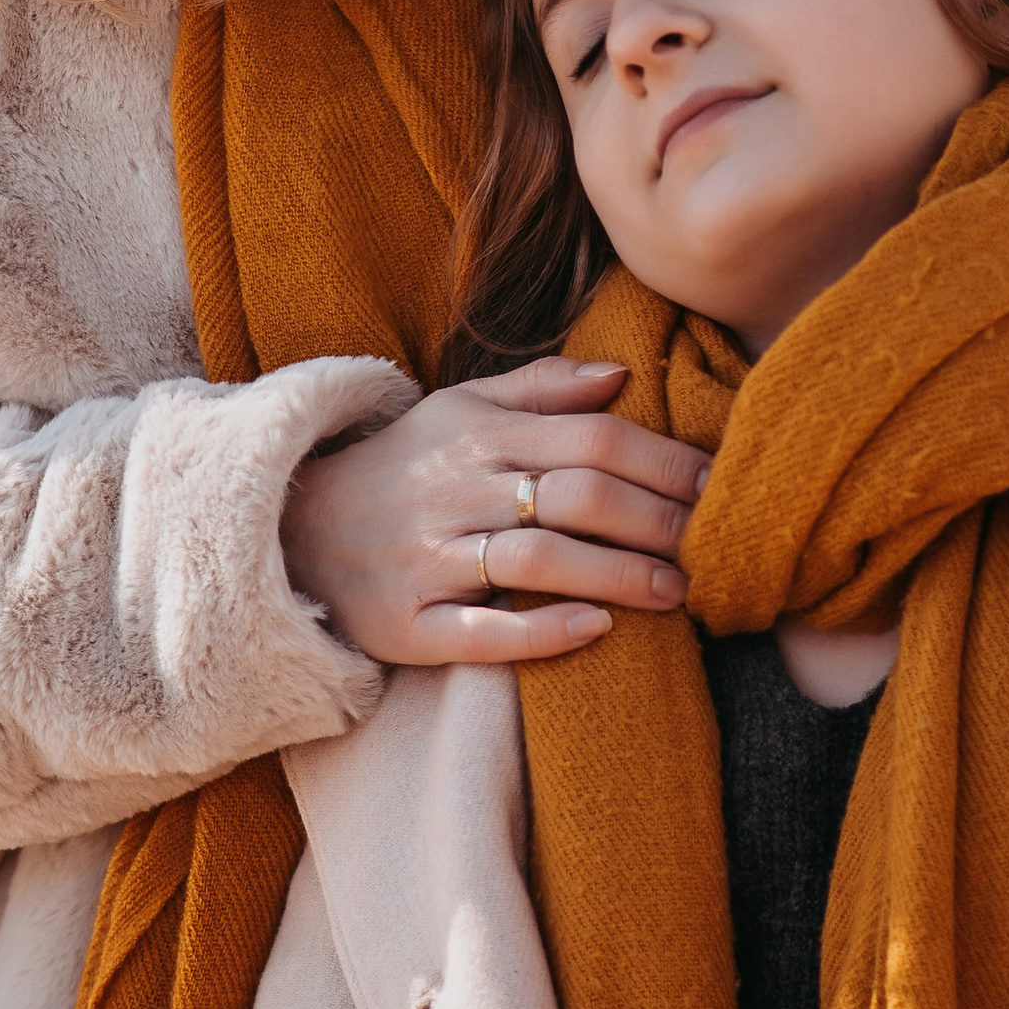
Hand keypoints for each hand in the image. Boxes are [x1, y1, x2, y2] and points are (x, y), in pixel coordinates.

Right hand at [280, 360, 707, 667]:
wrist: (291, 527)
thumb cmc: (401, 466)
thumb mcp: (460, 409)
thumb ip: (541, 389)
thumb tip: (621, 375)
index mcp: (478, 435)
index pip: (591, 439)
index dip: (663, 460)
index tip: (717, 483)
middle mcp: (455, 490)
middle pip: (575, 496)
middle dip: (656, 519)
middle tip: (712, 542)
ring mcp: (429, 559)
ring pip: (536, 560)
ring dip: (617, 575)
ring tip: (675, 591)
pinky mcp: (408, 624)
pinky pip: (480, 632)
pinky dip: (540, 631)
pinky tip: (595, 629)